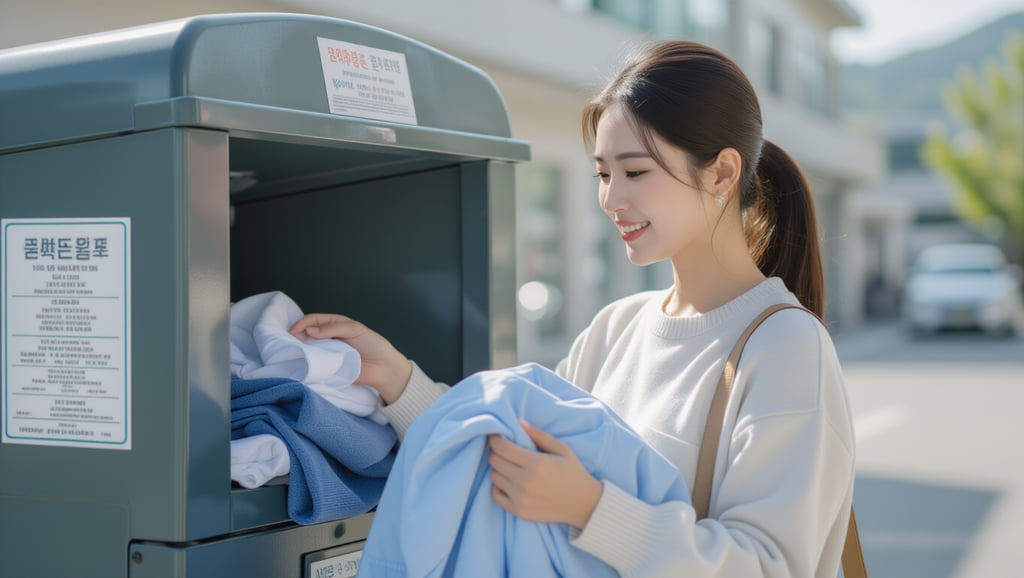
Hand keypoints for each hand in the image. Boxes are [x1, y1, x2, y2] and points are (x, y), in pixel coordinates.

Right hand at [289, 313, 411, 403]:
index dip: (302, 323)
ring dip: (300, 350)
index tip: (293, 331)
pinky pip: (315, 364)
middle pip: (307, 334)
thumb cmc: (373, 345)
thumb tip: (309, 331)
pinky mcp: (329, 368)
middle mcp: (329, 338)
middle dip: (297, 336)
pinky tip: (302, 363)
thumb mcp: (354, 329)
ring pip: (309, 349)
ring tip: (292, 352)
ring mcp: (328, 353)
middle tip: (289, 342)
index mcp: (335, 325)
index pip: (313, 320)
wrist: (384, 368)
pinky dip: (308, 363)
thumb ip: (332, 328)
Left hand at [488, 420, 602, 529]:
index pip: (502, 448)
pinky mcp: (519, 511)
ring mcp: (521, 498)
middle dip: (497, 452)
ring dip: (499, 469)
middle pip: (495, 461)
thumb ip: (539, 435)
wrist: (584, 504)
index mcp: (536, 464)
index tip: (497, 435)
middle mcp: (526, 482)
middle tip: (505, 450)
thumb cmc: (573, 472)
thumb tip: (518, 422)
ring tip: (511, 466)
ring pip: (494, 477)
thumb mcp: (561, 449)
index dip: (495, 439)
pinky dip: (499, 486)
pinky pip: (495, 495)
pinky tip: (510, 482)